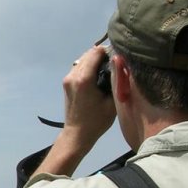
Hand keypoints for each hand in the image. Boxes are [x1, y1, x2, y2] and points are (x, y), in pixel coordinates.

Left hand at [30, 47, 115, 177]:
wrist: (77, 134)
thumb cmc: (97, 121)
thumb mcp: (112, 101)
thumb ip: (116, 80)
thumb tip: (120, 63)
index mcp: (84, 79)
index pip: (96, 52)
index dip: (109, 52)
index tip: (120, 59)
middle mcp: (73, 75)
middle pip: (89, 54)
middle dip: (103, 56)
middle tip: (116, 65)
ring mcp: (67, 78)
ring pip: (83, 59)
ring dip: (95, 61)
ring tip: (108, 71)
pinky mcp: (66, 83)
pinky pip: (79, 67)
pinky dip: (89, 67)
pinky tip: (98, 77)